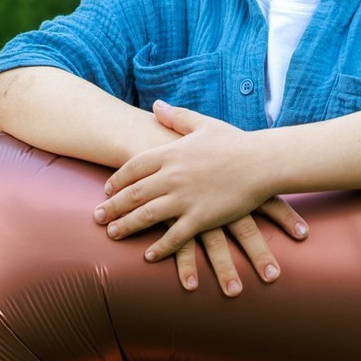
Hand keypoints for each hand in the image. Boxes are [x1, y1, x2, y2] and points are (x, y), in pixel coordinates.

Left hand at [94, 101, 307, 294]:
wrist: (263, 162)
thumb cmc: (236, 142)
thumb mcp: (203, 124)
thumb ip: (176, 117)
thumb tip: (156, 105)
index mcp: (170, 152)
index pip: (133, 167)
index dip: (117, 180)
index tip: (107, 189)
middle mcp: (172, 176)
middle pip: (133, 194)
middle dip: (112, 207)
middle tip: (97, 217)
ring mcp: (185, 198)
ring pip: (146, 216)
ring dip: (126, 226)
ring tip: (113, 235)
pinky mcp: (201, 218)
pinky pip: (174, 237)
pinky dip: (160, 247)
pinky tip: (148, 255)